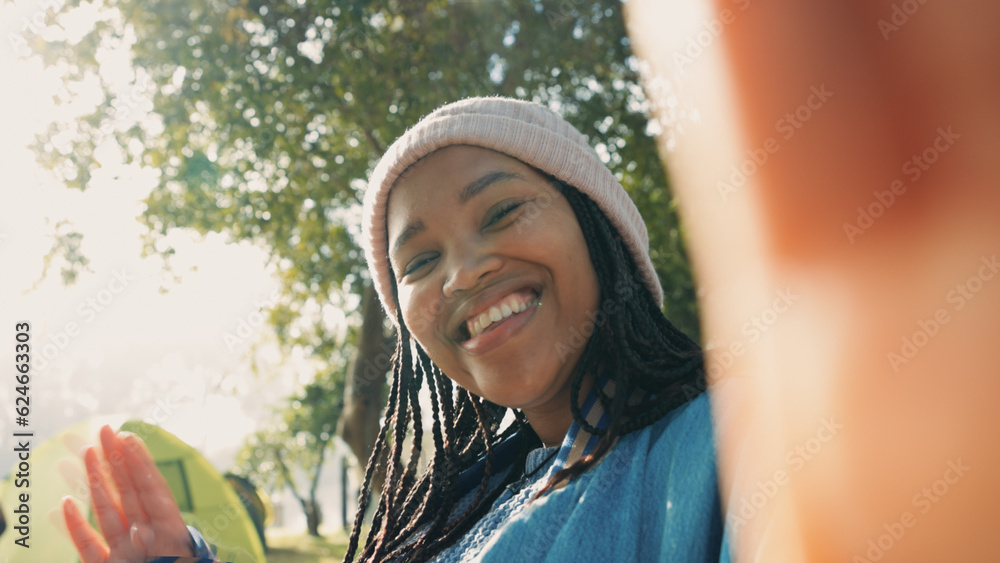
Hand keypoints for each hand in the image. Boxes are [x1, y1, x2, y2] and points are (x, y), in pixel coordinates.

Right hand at [62, 424, 194, 562]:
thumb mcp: (181, 559)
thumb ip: (161, 546)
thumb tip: (137, 533)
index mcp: (173, 533)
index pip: (154, 491)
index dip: (141, 464)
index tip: (128, 437)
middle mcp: (147, 539)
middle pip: (130, 494)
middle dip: (117, 462)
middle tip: (103, 430)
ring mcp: (126, 554)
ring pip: (108, 513)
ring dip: (96, 484)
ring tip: (86, 454)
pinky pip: (89, 548)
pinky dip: (76, 528)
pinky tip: (65, 505)